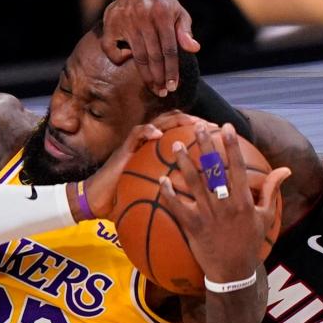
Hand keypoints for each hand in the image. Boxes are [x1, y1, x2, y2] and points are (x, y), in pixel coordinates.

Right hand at [82, 111, 211, 219]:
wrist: (100, 201)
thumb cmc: (129, 199)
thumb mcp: (159, 195)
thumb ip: (177, 191)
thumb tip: (204, 202)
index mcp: (160, 152)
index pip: (183, 134)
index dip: (202, 133)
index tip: (222, 138)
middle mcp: (151, 144)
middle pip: (176, 123)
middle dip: (195, 121)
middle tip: (213, 126)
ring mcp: (138, 144)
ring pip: (159, 122)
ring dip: (176, 120)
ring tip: (192, 123)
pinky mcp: (124, 149)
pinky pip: (136, 135)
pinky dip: (147, 132)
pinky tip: (158, 133)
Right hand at [101, 0, 200, 96]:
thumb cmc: (162, 6)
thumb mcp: (178, 13)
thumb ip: (185, 31)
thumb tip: (194, 48)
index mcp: (162, 14)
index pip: (169, 49)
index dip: (172, 70)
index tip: (173, 86)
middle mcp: (143, 17)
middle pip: (153, 56)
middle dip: (160, 77)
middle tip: (163, 92)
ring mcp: (125, 20)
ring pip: (137, 56)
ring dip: (146, 76)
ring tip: (153, 88)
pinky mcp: (110, 23)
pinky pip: (111, 48)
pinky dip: (118, 58)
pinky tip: (127, 61)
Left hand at [159, 123, 290, 282]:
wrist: (233, 272)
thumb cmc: (250, 242)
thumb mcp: (266, 216)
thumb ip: (272, 190)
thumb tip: (285, 170)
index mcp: (244, 201)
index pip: (237, 166)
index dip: (231, 145)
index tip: (226, 128)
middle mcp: (225, 205)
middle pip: (214, 169)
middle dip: (205, 146)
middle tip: (198, 127)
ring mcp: (208, 216)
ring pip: (193, 184)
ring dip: (184, 163)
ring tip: (175, 146)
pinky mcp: (192, 227)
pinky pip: (178, 207)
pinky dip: (169, 193)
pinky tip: (162, 180)